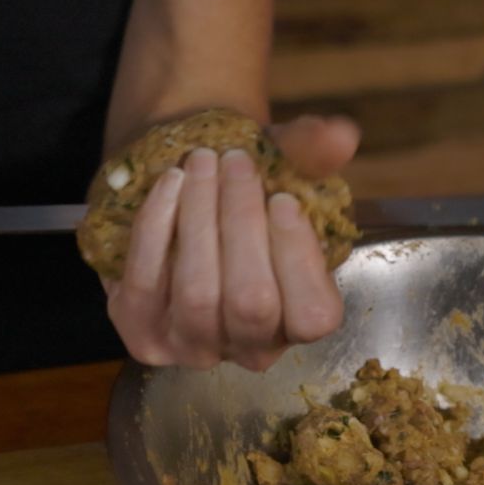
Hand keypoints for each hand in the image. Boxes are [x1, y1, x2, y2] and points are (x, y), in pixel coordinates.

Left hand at [105, 114, 359, 371]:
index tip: (283, 198)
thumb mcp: (279, 168)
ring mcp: (192, 349)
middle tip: (234, 160)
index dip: (298, 257)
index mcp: (298, 322)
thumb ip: (311, 155)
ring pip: (197, 294)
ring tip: (201, 161)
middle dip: (242, 222)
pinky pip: (146, 285)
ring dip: (199, 219)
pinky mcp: (143, 336)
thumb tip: (340, 135)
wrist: (179, 197)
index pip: (312, 314)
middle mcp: (250, 348)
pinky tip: (170, 183)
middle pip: (251, 302)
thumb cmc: (242, 195)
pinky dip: (156, 227)